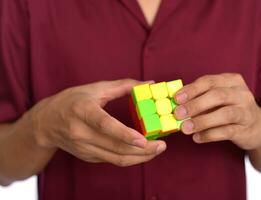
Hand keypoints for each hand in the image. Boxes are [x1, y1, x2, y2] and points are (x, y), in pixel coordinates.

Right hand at [29, 79, 165, 166]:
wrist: (46, 123)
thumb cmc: (72, 101)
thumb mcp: (95, 88)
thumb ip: (124, 86)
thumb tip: (149, 83)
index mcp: (83, 111)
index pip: (104, 125)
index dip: (124, 134)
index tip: (143, 140)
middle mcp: (81, 132)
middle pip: (115, 148)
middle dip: (142, 150)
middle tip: (161, 145)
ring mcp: (83, 148)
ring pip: (116, 159)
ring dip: (140, 157)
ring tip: (157, 150)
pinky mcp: (87, 156)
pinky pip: (112, 160)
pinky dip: (130, 157)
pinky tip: (142, 151)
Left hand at [174, 73, 260, 149]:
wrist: (258, 128)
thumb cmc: (231, 108)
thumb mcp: (219, 98)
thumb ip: (200, 98)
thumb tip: (176, 104)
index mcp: (232, 81)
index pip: (209, 81)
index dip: (192, 89)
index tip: (176, 99)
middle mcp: (242, 94)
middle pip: (217, 96)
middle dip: (195, 105)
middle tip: (178, 114)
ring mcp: (246, 111)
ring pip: (225, 114)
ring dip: (202, 121)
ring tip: (185, 128)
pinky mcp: (246, 129)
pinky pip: (227, 132)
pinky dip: (210, 135)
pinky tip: (197, 138)